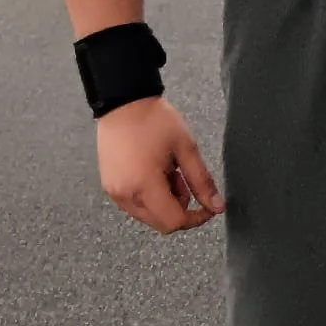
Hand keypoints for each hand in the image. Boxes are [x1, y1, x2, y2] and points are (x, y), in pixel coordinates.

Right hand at [96, 96, 224, 234]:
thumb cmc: (153, 120)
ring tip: (167, 171)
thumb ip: (202, 181)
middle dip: (179, 208)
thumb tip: (216, 206)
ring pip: (147, 215)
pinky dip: (148, 196)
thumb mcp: (186, 149)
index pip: (173, 221)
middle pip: (160, 223)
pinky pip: (134, 204)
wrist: (123, 102)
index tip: (207, 207)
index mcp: (144, 185)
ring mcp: (114, 191)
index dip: (195, 219)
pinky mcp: (109, 186)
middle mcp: (125, 194)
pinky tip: (152, 172)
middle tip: (183, 178)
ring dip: (163, 202)